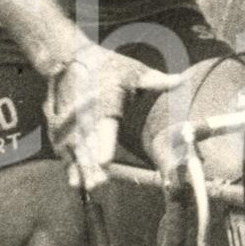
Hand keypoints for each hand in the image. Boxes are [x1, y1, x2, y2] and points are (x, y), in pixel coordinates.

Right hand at [44, 45, 183, 190]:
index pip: (104, 126)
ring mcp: (71, 122)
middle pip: (88, 145)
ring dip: (81, 170)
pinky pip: (65, 151)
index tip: (105, 161)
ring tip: (89, 188)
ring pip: (75, 151)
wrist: (70, 57)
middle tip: (100, 184)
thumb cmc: (108, 67)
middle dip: (92, 166)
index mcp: (104, 102)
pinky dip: (70, 167)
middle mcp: (84, 114)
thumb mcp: (132, 70)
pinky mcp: (62, 128)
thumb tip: (182, 80)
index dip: (104, 144)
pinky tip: (76, 184)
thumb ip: (155, 81)